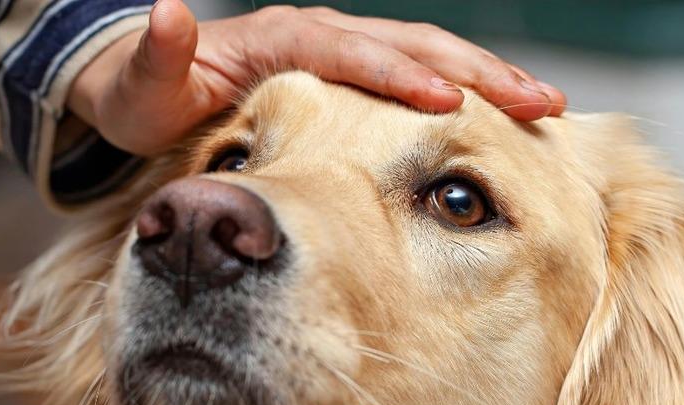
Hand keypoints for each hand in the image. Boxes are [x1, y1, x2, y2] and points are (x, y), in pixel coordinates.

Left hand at [68, 1, 566, 155]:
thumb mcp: (142, 86)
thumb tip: (168, 10)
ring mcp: (344, 52)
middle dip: (478, 73)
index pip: (357, 53)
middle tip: (537, 104)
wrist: (152, 90)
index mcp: (286, 38)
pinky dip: (463, 92)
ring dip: (486, 80)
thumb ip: (158, 57)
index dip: (403, 77)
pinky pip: (418, 76)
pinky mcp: (355, 75)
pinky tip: (500, 116)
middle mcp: (324, 34)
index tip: (449, 104)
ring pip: (429, 57)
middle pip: (414, 46)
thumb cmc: (149, 99)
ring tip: (541, 107)